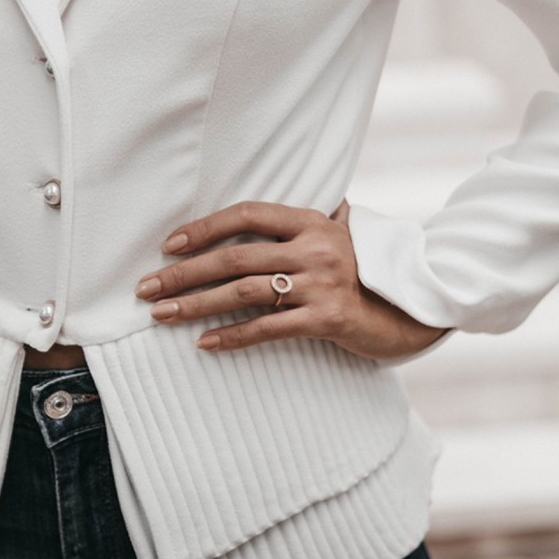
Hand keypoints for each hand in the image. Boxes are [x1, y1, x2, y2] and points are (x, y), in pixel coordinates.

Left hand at [133, 199, 448, 359]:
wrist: (411, 308)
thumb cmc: (365, 272)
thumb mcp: (340, 237)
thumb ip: (303, 225)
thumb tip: (260, 219)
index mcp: (313, 222)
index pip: (247, 215)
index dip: (205, 227)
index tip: (169, 245)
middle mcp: (316, 247)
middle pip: (235, 257)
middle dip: (183, 273)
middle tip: (147, 288)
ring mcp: (322, 283)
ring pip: (244, 292)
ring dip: (195, 304)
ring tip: (161, 316)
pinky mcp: (327, 319)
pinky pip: (268, 328)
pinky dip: (233, 336)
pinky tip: (204, 343)